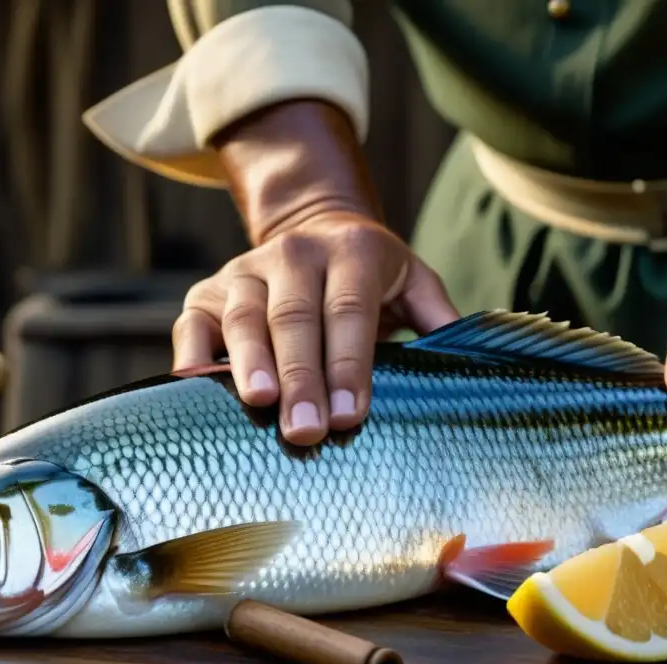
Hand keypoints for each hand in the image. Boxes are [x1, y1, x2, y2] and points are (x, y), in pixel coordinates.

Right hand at [173, 210, 458, 445]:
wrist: (312, 229)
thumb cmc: (369, 275)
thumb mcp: (412, 281)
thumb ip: (439, 317)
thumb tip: (476, 360)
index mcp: (350, 253)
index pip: (348, 311)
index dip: (349, 364)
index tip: (352, 416)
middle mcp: (293, 255)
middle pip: (294, 317)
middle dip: (301, 376)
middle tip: (306, 431)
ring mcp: (244, 272)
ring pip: (244, 317)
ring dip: (250, 363)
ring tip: (260, 405)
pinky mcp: (206, 293)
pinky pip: (190, 324)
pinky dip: (190, 354)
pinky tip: (195, 387)